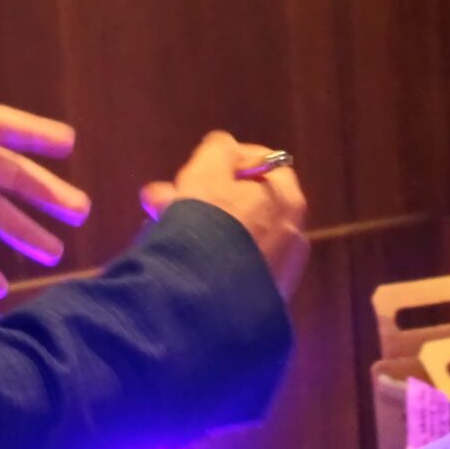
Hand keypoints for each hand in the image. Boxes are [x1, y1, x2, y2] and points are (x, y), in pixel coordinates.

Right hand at [140, 132, 310, 302]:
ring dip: (196, 228)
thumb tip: (222, 146)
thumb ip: (218, 148)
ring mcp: (278, 272)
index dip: (226, 162)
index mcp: (288, 200)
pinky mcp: (259, 301)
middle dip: (199, 197)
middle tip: (160, 199)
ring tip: (156, 231)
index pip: (262, 165)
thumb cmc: (210, 222)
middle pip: (242, 204)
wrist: (208, 299)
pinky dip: (206, 260)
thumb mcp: (208, 169)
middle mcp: (293, 235)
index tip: (195, 168)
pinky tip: (175, 261)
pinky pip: (229, 269)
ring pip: (231, 237)